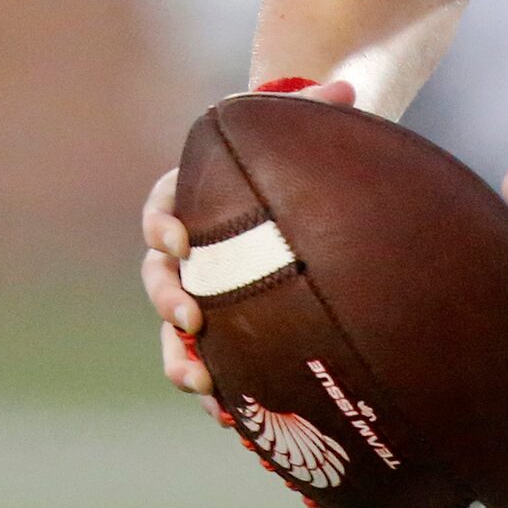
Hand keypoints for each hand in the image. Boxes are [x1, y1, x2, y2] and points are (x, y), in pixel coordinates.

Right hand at [142, 78, 358, 413]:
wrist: (300, 190)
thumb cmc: (293, 154)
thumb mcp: (301, 124)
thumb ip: (317, 106)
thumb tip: (348, 88)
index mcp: (189, 196)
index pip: (160, 209)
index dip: (164, 227)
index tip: (180, 241)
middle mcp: (185, 250)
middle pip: (158, 278)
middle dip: (169, 302)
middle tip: (191, 320)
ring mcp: (201, 291)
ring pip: (173, 331)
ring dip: (180, 359)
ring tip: (201, 384)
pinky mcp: (224, 327)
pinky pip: (210, 360)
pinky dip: (217, 388)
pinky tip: (232, 418)